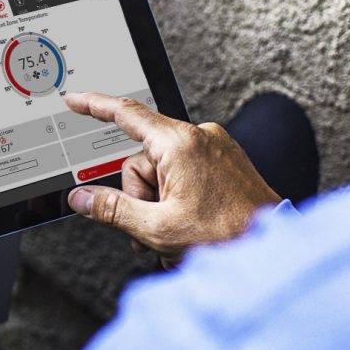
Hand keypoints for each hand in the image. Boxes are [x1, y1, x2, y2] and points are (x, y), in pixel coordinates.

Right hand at [64, 92, 280, 267]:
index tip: (74, 99)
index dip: (93, 105)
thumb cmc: (229, 237)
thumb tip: (81, 198)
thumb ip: (112, 209)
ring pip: (161, 169)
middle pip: (141, 158)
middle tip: (150, 228)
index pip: (126, 114)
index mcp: (180, 144)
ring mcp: (215, 147)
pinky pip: (184, 170)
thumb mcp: (157, 228)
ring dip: (158, 202)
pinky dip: (177, 196)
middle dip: (139, 195)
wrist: (274, 250)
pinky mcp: (225, 160)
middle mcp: (200, 137)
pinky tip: (187, 222)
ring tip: (174, 233)